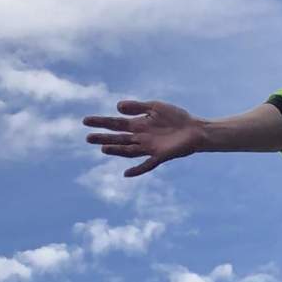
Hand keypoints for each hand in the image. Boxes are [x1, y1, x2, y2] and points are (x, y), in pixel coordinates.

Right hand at [83, 100, 205, 177]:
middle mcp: (141, 137)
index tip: (85, 121)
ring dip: (116, 150)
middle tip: (87, 138)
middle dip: (103, 137)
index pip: (115, 123)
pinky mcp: (160, 156)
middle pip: (118, 138)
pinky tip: (127, 174)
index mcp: (138, 124)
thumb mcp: (155, 107)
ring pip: (128, 150)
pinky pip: (147, 165)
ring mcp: (149, 148)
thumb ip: (137, 106)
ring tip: (103, 148)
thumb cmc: (176, 117)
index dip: (101, 122)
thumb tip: (117, 107)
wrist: (195, 129)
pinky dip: (137, 170)